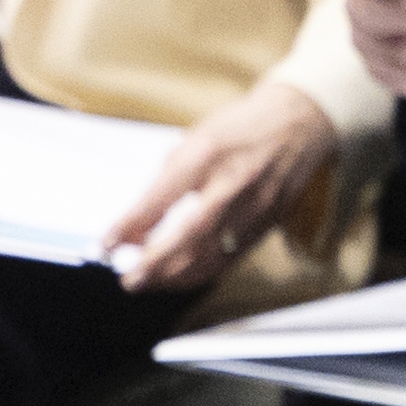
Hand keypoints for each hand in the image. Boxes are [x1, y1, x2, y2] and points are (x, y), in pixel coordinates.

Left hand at [99, 80, 335, 291]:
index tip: (107, 245)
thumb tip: (140, 221)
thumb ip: (169, 179)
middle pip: (191, 233)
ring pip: (214, 253)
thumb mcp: (196, 140)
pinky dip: (202, 272)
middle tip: (129, 279)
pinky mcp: (268, 223)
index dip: (131, 226)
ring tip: (148, 282)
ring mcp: (255, 206)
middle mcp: (233, 183)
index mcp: (207, 155)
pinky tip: (180, 277)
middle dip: (156, 262)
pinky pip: (232, 257)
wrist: (299, 123)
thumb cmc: (240, 129)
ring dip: (177, 275)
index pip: (162, 199)